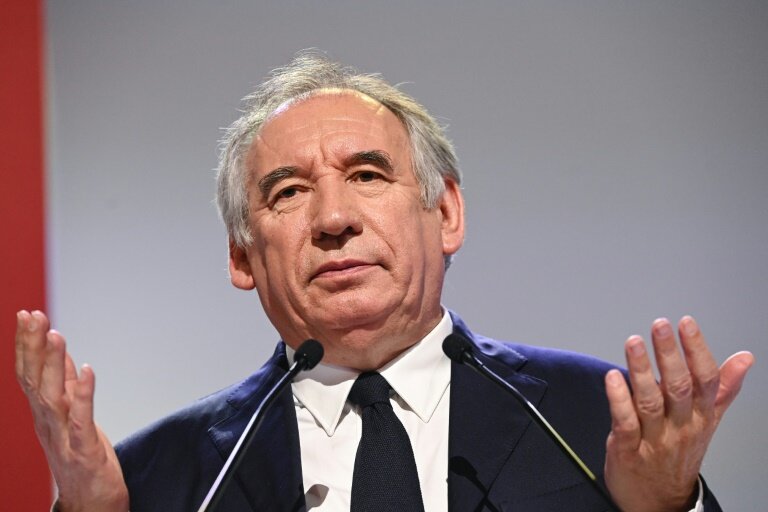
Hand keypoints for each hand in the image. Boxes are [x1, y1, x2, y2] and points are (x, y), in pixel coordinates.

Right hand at [15, 310, 128, 511]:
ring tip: (55, 334)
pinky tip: (86, 370)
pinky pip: (82, 418)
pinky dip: (83, 393)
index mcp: (45, 414)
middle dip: (33, 346)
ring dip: (53, 363)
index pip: (29, 373)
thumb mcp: (73, 416)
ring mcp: (64, 436)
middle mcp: (48, 423)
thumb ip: (67, 386)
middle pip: (35, 380)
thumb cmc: (83, 460)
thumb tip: (63, 355)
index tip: (27, 315)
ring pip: (53, 396)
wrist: (92, 505)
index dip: (26, 344)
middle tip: (32, 315)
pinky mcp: (84, 450)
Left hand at [603, 316, 752, 511]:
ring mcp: (654, 440)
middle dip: (669, 354)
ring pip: (649, 402)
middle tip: (660, 326)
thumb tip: (745, 357)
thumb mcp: (707, 421)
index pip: (705, 380)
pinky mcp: (628, 450)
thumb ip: (722, 388)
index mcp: (701, 416)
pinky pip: (625, 423)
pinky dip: (618, 400)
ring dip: (640, 370)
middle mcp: (681, 427)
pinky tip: (612, 378)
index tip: (686, 324)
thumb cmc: (680, 454)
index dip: (697, 350)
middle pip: (679, 387)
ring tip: (634, 342)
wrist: (660, 503)